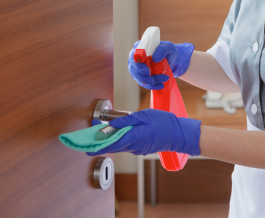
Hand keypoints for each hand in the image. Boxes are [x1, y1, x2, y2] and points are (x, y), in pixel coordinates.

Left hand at [86, 109, 201, 156]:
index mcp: (133, 137)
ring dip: (110, 139)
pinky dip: (119, 139)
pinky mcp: (141, 148)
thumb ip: (127, 120)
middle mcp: (133, 146)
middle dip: (101, 141)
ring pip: (119, 145)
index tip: (85, 148)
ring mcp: (138, 149)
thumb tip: (112, 123)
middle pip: (113, 145)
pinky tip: (117, 132)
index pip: (110, 144)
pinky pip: (127, 144)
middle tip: (90, 135)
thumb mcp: (144, 116)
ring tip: (101, 131)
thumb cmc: (164, 123)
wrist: (179, 134)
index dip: (96, 147)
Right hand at [127, 40, 193, 88]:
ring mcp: (137, 67)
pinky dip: (152, 85)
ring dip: (149, 82)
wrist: (173, 60)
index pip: (134, 55)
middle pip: (133, 69)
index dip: (138, 64)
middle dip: (142, 77)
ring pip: (138, 77)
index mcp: (140, 47)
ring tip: (163, 79)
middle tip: (153, 80)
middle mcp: (136, 57)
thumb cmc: (169, 51)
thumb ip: (162, 49)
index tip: (147, 71)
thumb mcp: (169, 47)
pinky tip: (160, 85)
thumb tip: (154, 58)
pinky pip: (143, 83)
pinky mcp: (141, 75)